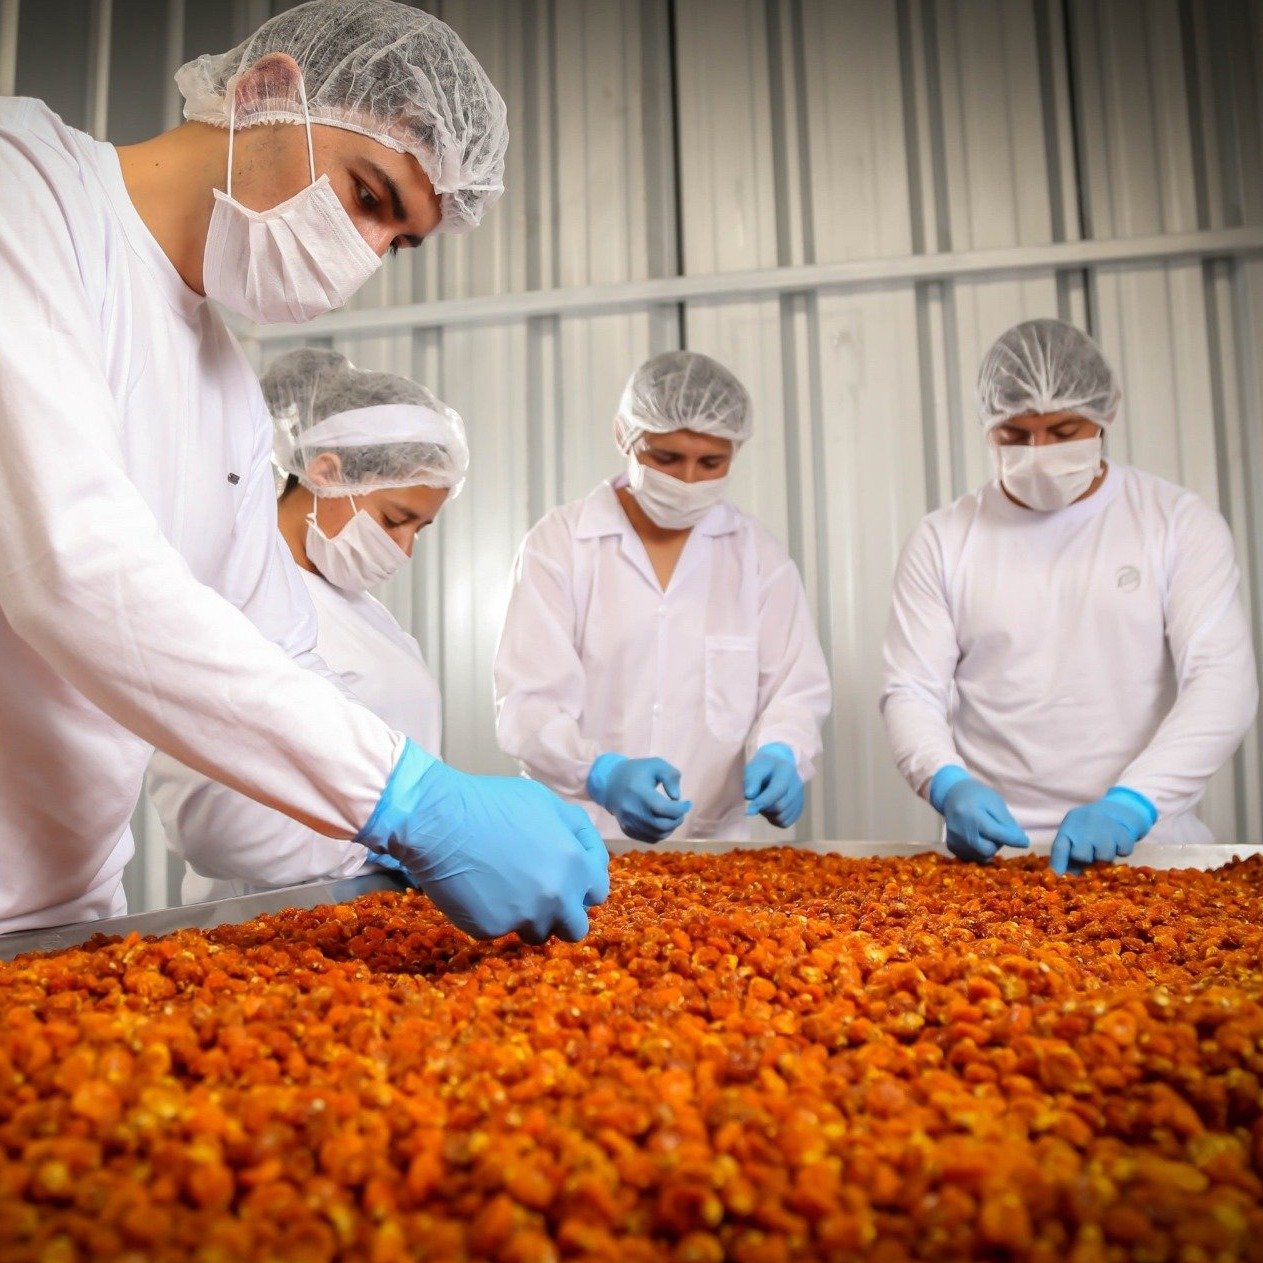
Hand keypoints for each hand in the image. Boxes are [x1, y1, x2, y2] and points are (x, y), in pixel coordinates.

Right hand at [357, 740, 609, 942]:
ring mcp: (523, 917)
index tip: (562, 876)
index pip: (597, 893)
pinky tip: (478, 888)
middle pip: (575, 927)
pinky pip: (501, 930)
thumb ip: (575, 832)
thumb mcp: (546, 803)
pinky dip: (494, 915)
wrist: (439, 819)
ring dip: (528, 917)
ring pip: (538, 933)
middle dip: (562, 913)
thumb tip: (586, 854)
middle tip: (539, 894)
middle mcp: (556, 898)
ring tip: (504, 888)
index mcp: (575, 866)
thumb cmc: (493, 803)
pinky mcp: (491, 930)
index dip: (580, 884)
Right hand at [586, 754, 690, 842]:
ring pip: (657, 834)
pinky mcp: (627, 830)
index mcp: (638, 792)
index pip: (663, 808)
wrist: (610, 784)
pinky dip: (661, 832)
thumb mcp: (655, 765)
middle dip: (677, 819)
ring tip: (672, 816)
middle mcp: (631, 810)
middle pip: (662, 825)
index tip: (688, 803)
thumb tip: (676, 797)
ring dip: (671, 827)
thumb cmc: (637, 772)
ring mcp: (628, 822)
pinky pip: (650, 838)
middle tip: (681, 811)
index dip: (680, 809)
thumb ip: (670, 776)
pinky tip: (662, 821)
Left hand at [743, 743, 803, 827]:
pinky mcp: (799, 808)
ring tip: (764, 803)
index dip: (762, 802)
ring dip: (769, 814)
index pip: (778, 790)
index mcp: (786, 770)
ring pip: (782, 817)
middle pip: (780, 806)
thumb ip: (750, 781)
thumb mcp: (754, 769)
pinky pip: (785, 822)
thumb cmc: (761, 769)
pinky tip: (770, 809)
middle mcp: (797, 784)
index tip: (748, 811)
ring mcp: (800, 797)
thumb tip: (749, 795)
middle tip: (756, 802)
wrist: (775, 767)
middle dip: (764, 808)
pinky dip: (775, 819)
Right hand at [929, 765, 1029, 862]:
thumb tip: (1021, 841)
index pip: (995, 833)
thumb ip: (1007, 822)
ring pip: (981, 856)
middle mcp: (960, 830)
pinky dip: (979, 851)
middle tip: (997, 832)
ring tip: (986, 834)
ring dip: (989, 848)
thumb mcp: (995, 802)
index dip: (1012, 839)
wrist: (952, 795)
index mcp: (971, 814)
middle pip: (988, 849)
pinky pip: (972, 857)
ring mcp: (954, 839)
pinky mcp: (952, 846)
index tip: (1025, 842)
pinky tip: (978, 839)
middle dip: (997, 844)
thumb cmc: (977, 796)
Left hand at [1049, 787, 1157, 875]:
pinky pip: (1123, 852)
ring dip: (1105, 857)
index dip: (1058, 864)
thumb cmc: (1091, 830)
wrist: (1118, 809)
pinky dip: (1122, 850)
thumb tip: (1065, 878)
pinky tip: (1118, 842)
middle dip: (1086, 859)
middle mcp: (1085, 824)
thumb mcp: (1076, 836)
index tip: (1059, 878)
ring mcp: (1105, 827)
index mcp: (1069, 826)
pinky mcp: (1124, 831)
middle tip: (1092, 853)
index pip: (1059, 848)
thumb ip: (1069, 856)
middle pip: (1081, 856)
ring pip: (1104, 857)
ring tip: (1105, 847)